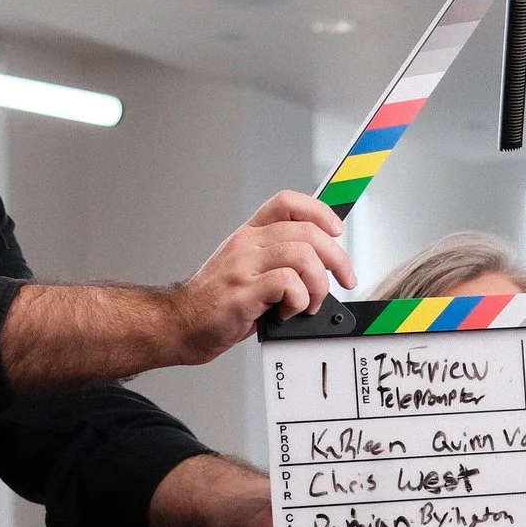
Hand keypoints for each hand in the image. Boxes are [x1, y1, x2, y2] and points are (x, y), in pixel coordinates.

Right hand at [166, 191, 354, 362]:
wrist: (181, 324)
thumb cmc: (217, 302)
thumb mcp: (247, 270)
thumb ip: (279, 262)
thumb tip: (323, 266)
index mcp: (249, 234)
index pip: (287, 202)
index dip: (319, 211)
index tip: (337, 231)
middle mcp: (246, 244)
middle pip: (307, 231)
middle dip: (337, 258)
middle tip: (344, 279)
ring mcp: (243, 266)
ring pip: (302, 256)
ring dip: (318, 284)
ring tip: (308, 303)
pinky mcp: (243, 292)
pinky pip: (288, 283)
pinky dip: (298, 300)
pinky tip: (287, 312)